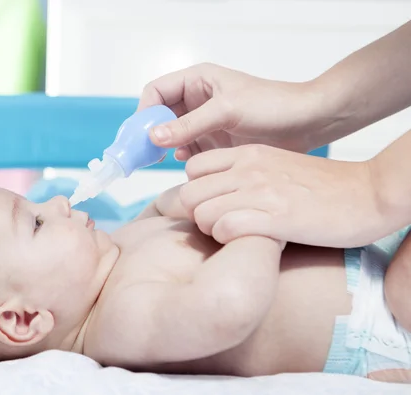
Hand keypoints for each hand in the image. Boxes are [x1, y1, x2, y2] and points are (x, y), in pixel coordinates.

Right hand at [138, 63, 326, 158]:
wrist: (307, 123)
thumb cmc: (273, 105)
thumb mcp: (227, 111)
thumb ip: (189, 125)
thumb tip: (154, 137)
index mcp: (197, 80)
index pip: (156, 92)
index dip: (145, 112)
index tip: (142, 136)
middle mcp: (196, 99)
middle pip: (159, 114)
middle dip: (150, 132)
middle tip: (145, 154)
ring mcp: (204, 121)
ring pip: (171, 134)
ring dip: (165, 146)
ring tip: (164, 159)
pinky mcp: (213, 140)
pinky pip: (187, 148)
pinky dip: (182, 156)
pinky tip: (187, 162)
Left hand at [179, 144, 386, 247]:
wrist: (368, 194)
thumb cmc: (322, 186)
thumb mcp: (275, 165)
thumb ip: (244, 172)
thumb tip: (216, 191)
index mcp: (248, 154)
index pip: (192, 168)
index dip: (197, 190)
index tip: (211, 204)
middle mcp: (248, 169)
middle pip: (188, 194)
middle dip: (196, 215)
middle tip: (217, 225)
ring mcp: (260, 192)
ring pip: (201, 213)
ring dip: (211, 230)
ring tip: (233, 234)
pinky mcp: (276, 217)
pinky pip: (224, 229)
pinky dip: (227, 240)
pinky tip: (247, 240)